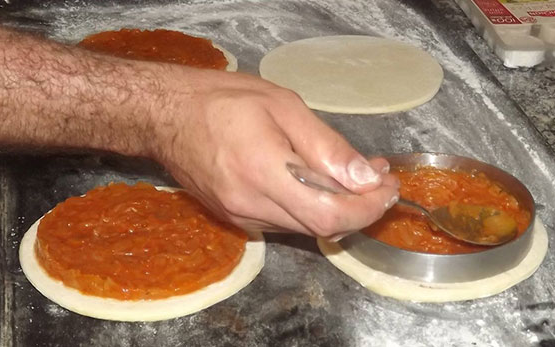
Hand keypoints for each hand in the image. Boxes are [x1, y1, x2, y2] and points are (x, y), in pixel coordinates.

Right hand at [153, 69, 399, 237]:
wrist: (165, 115)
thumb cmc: (223, 100)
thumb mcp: (282, 106)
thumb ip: (326, 146)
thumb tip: (364, 177)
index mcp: (263, 173)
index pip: (329, 214)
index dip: (367, 208)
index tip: (388, 186)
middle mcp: (251, 206)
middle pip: (322, 227)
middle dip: (361, 206)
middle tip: (378, 176)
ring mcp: (241, 217)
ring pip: (306, 228)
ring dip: (338, 208)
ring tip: (354, 175)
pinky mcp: (235, 218)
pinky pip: (286, 223)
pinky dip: (311, 208)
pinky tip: (318, 183)